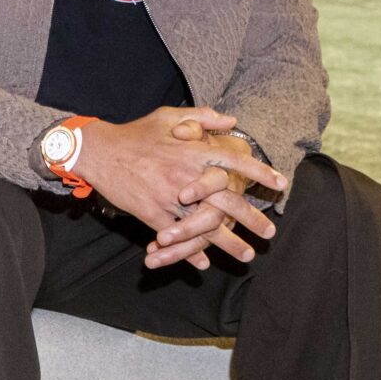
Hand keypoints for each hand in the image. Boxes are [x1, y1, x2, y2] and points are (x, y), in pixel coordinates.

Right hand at [71, 106, 285, 269]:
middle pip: (227, 201)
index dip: (260, 173)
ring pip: (206, 225)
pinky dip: (190, 252)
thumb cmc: (135, 132)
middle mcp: (187, 177)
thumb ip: (202, 117)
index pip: (235, 162)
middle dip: (252, 218)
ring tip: (246, 255)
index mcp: (193, 151)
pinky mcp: (152, 215)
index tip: (280, 184)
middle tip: (270, 232)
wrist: (99, 152)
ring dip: (228, 243)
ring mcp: (170, 199)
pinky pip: (177, 237)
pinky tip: (204, 263)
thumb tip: (231, 122)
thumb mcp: (169, 116)